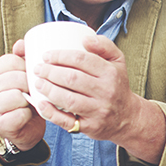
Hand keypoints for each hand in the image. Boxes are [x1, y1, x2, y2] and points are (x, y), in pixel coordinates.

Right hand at [0, 39, 44, 151]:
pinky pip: (18, 114)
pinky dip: (28, 114)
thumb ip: (23, 58)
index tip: (35, 75)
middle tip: (38, 90)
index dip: (28, 67)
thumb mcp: (25, 76)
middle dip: (31, 84)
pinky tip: (29, 114)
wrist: (24, 128)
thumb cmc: (27, 98)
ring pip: (15, 95)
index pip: (11, 61)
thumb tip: (21, 43)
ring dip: (30, 99)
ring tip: (33, 101)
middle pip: (15, 78)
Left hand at [31, 35, 165, 162]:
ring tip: (38, 83)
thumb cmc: (117, 86)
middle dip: (50, 72)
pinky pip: (66, 121)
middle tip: (38, 69)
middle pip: (72, 79)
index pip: (82, 60)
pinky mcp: (90, 127)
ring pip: (67, 99)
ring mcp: (98, 111)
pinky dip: (50, 112)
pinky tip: (41, 103)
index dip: (60, 56)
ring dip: (48, 90)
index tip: (46, 55)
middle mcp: (106, 92)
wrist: (127, 117)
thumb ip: (104, 45)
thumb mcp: (118, 62)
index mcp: (111, 73)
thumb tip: (85, 38)